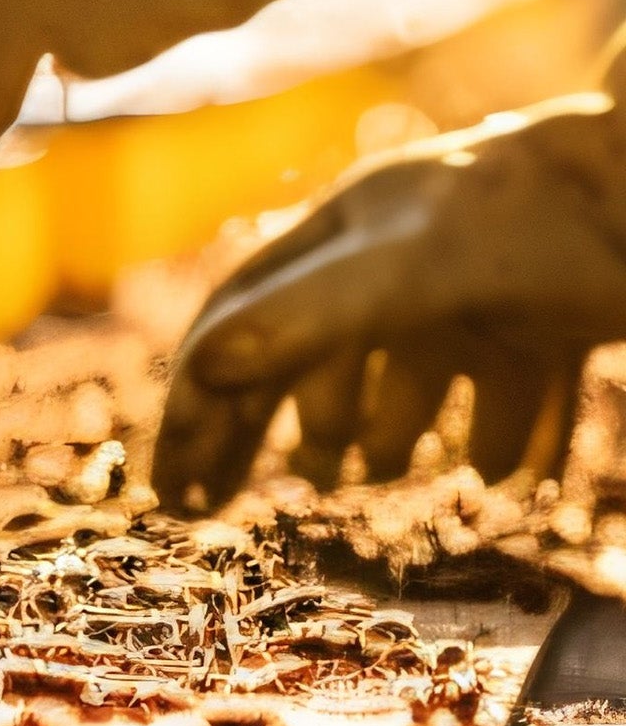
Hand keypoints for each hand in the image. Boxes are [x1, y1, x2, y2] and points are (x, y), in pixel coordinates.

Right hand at [154, 96, 625, 510]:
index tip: (176, 485)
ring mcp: (475, 292)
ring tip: (380, 480)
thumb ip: (310, 317)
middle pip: (306, 356)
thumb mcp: (413, 269)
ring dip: (393, 436)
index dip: (199, 406)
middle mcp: (397, 262)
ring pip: (409, 378)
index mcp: (342, 235)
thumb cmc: (537, 221)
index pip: (239, 322)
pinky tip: (510, 485)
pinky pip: (513, 394)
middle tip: (224, 504)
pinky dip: (506, 443)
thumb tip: (202, 369)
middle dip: (271, 431)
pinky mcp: (550, 318)